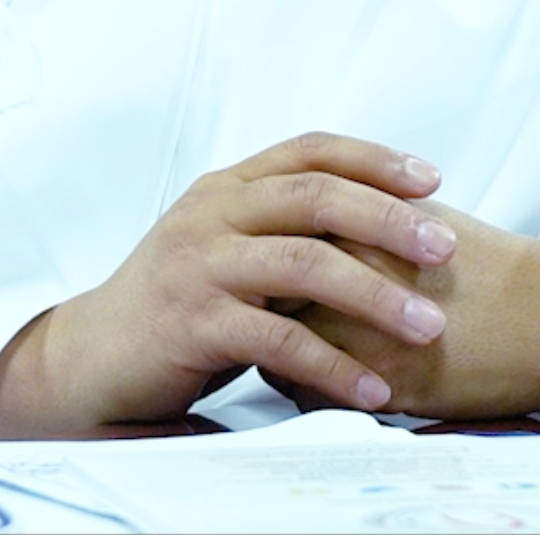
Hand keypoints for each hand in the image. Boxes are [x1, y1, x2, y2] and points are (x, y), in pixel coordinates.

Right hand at [0, 132, 458, 438]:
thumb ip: (280, 226)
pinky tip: (372, 388)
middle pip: (315, 197)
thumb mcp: (225, 246)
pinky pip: (278, 342)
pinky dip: (334, 366)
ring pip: (304, 265)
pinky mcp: (193, 323)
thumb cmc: (177, 303)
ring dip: (376, 296)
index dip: (373, 159)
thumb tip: (377, 220)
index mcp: (226, 188)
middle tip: (445, 249)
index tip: (431, 178)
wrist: (94, 355)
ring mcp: (199, 266)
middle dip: (389, 220)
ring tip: (429, 326)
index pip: (309, 151)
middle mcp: (212, 214)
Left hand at [288, 201, 539, 419]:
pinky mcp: (380, 379)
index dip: (264, 258)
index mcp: (355, 221)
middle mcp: (349, 271)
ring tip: (295, 353)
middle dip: (260, 306)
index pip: (271, 239)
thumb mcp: (410, 214)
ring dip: (280, 354)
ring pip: (278, 347)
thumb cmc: (482, 263)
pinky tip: (333, 382)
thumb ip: (351, 210)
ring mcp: (361, 327)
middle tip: (268, 315)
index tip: (264, 271)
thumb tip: (300, 222)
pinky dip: (311, 391)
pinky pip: (311, 393)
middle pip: (264, 292)